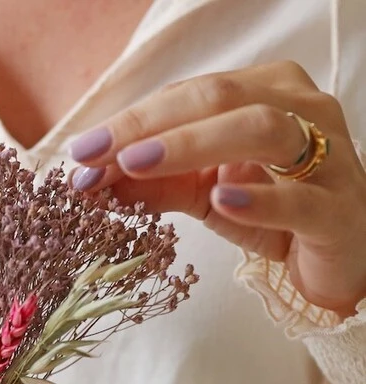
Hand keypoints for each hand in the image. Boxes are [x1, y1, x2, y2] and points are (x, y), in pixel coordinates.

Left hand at [68, 60, 365, 316]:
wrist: (336, 257)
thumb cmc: (271, 213)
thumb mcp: (202, 194)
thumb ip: (153, 183)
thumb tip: (91, 179)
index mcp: (265, 93)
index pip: (188, 96)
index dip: (131, 121)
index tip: (80, 150)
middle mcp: (300, 110)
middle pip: (219, 99)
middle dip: (147, 126)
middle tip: (94, 155)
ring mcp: (325, 156)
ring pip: (261, 131)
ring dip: (191, 145)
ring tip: (136, 164)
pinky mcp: (336, 210)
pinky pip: (299, 199)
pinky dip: (258, 198)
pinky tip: (219, 200)